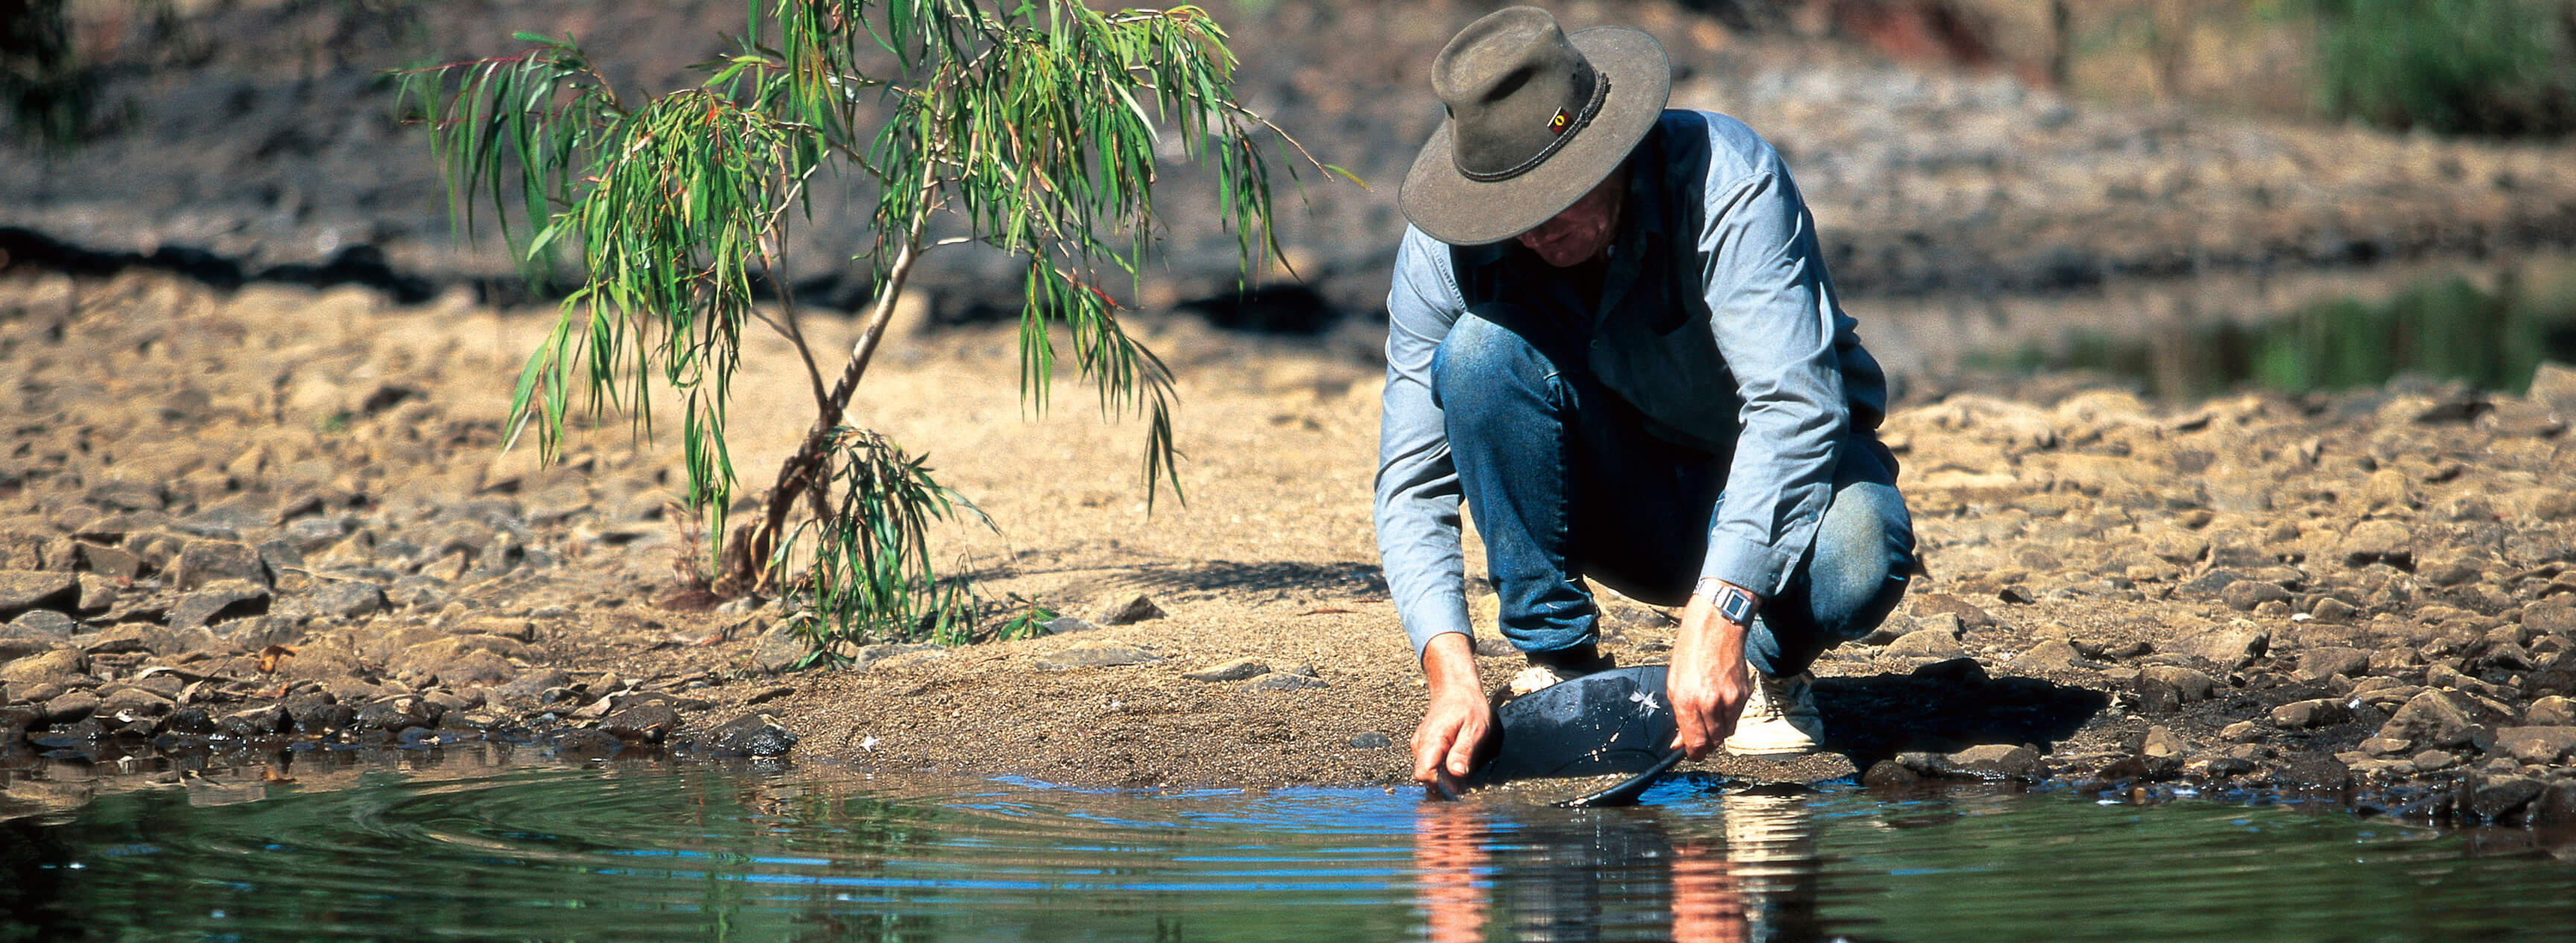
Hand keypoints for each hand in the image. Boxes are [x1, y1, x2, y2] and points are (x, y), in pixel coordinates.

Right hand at [1411, 633, 1493, 790]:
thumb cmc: (1468, 705)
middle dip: (1444, 785)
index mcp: (1431, 740)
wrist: (1456, 688)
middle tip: (1466, 779)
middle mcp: (1420, 745)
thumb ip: (1464, 751)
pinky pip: (1430, 766)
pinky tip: (1456, 761)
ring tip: (1463, 766)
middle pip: (1425, 778)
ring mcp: (1420, 746)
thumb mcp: (1475, 728)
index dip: (1441, 785)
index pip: (1423, 774)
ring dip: (1445, 778)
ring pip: (1428, 773)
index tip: (1459, 787)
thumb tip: (1456, 774)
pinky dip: (1443, 770)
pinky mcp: (1423, 747)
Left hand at [1669, 584, 1752, 759]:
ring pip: (1726, 732)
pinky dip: (1727, 716)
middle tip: (1697, 735)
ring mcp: (1730, 699)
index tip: (1690, 753)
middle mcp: (1710, 703)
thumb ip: (1678, 715)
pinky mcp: (1743, 694)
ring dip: (1716, 730)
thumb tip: (1680, 741)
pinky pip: (1736, 717)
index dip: (1693, 753)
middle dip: (1705, 743)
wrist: (1716, 627)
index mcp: (1688, 700)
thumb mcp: (1673, 684)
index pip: (1696, 743)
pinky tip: (1719, 701)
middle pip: (1713, 742)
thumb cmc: (1689, 651)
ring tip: (1708, 714)